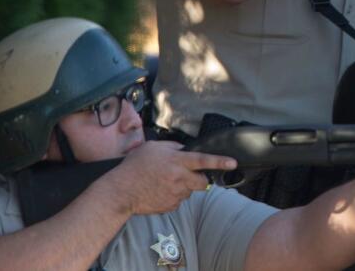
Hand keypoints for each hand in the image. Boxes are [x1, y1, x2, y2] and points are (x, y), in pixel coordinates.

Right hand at [104, 141, 236, 215]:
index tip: (233, 163)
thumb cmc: (134, 167)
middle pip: (203, 182)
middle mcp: (179, 178)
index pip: (204, 160)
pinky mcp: (170, 206)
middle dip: (199, 179)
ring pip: (189, 192)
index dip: (220, 162)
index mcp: (177, 161)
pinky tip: (159, 191)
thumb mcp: (153, 147)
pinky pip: (178, 201)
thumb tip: (183, 150)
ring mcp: (176, 194)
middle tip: (185, 175)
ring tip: (164, 182)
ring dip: (183, 187)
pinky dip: (173, 197)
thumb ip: (172, 147)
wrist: (121, 191)